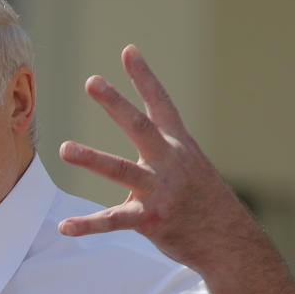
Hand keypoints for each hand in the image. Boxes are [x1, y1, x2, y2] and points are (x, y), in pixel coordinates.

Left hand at [58, 44, 256, 272]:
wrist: (230, 242)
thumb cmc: (204, 203)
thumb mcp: (190, 167)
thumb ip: (163, 150)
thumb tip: (144, 135)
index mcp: (179, 146)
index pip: (161, 104)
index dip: (145, 77)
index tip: (128, 51)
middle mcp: (170, 162)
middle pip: (139, 127)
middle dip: (115, 103)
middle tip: (91, 81)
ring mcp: (160, 191)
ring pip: (122, 171)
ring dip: (93, 158)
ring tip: (66, 147)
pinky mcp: (152, 219)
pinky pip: (114, 221)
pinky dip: (87, 224)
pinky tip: (64, 226)